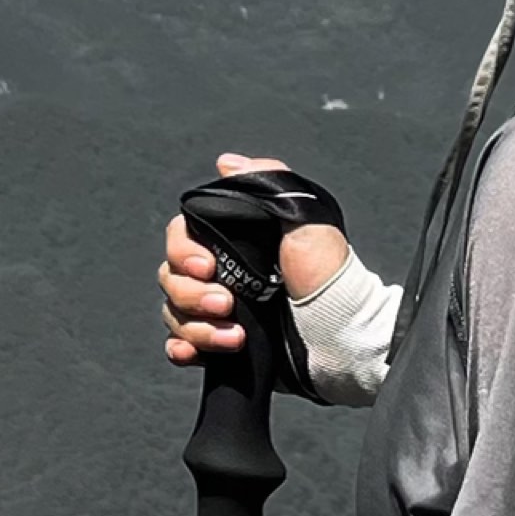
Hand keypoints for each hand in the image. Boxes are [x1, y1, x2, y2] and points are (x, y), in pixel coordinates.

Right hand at [157, 152, 355, 365]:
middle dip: (192, 294)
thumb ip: (270, 183)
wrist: (342, 339)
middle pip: (171, 276)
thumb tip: (228, 163)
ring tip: (234, 337)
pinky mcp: (221, 345)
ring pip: (174, 312)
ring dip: (196, 327)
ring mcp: (221, 310)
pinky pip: (181, 344)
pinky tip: (195, 352)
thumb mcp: (307, 218)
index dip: (184, 251)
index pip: (182, 236)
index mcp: (236, 241)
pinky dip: (182, 347)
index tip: (208, 267)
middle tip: (228, 304)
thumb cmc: (330, 278)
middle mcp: (224, 273)